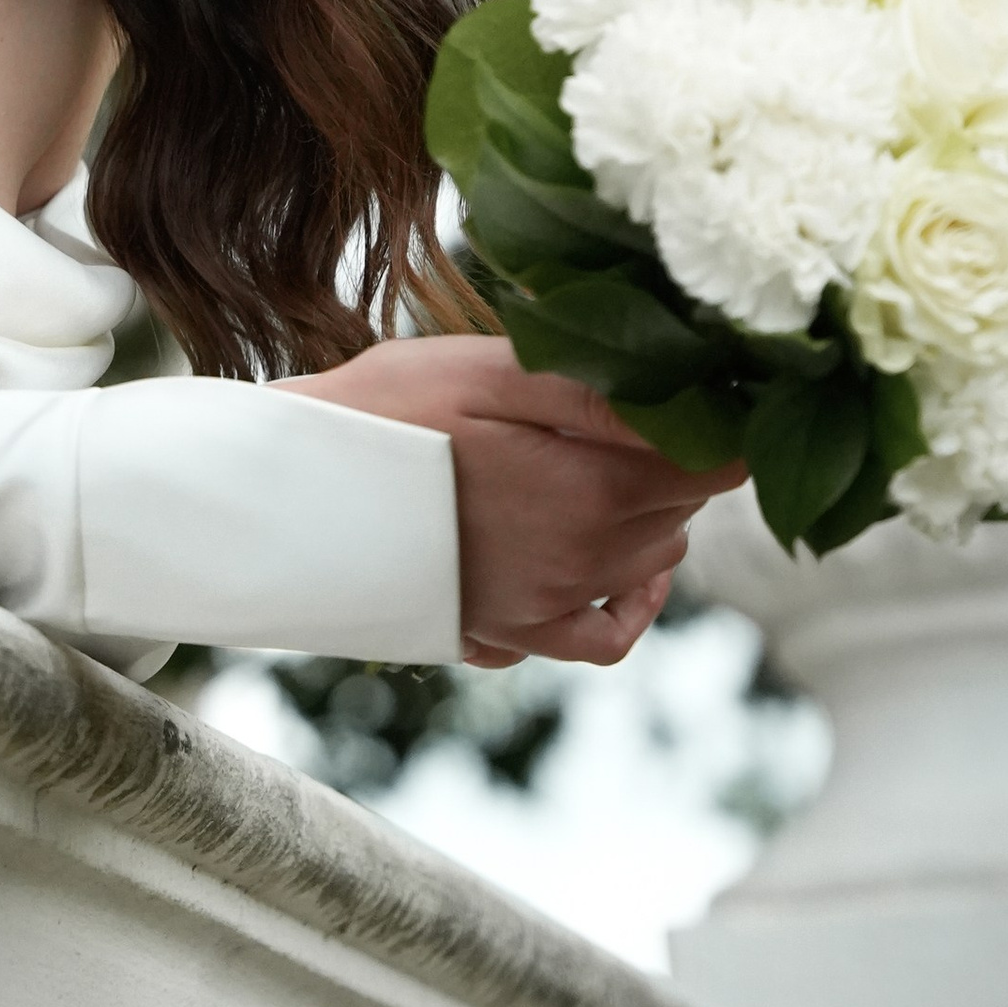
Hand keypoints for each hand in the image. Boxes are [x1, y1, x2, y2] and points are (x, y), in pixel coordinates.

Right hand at [280, 335, 747, 668]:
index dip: (719, 418)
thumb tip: (698, 395)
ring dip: (650, 511)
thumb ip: (602, 392)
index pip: (715, 464)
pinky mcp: (507, 633)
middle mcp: (584, 565)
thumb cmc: (385, 410)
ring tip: (607, 453)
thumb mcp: (493, 370)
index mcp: (593, 493)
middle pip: (684, 508)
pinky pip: (601, 636)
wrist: (288, 489)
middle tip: (637, 399)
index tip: (700, 380)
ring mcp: (546, 608)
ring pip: (649, 560)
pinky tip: (620, 564)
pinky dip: (627, 602)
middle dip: (678, 456)